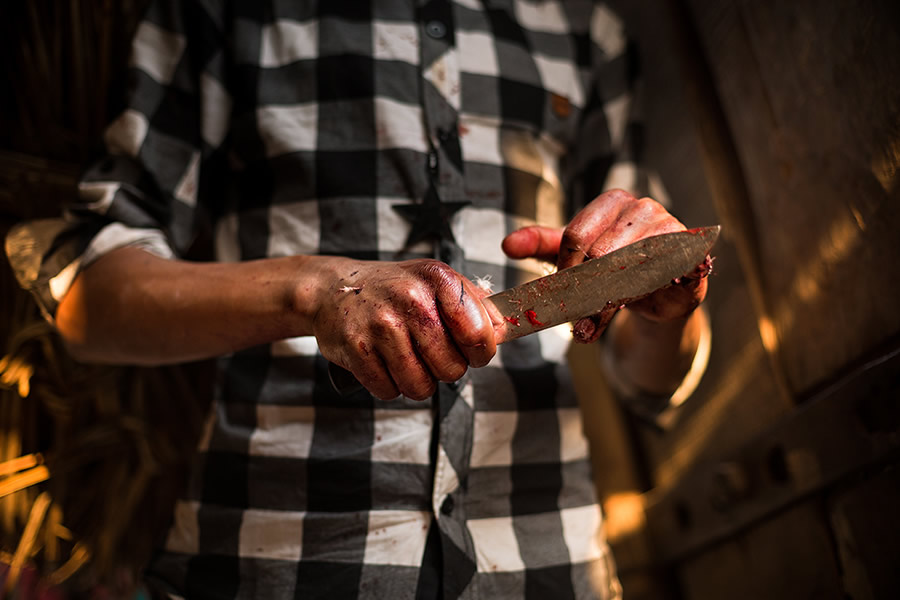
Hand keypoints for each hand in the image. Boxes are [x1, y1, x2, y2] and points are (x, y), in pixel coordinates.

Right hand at [309, 258, 496, 399]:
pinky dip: (389, 385)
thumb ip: (476, 304)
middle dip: (445, 369)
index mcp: (438, 279)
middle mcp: (410, 298)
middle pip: (452, 368)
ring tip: (406, 360)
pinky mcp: (356, 349)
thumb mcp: (436, 282)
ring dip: (417, 382)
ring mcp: (381, 324)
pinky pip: (389, 391)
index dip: (480, 353)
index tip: (471, 351)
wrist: (333, 289)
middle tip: (429, 354)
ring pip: (421, 386)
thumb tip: (507, 330)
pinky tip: (383, 363)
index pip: (479, 334)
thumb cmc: (393, 290)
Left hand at [501, 189, 710, 342]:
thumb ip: (541, 245)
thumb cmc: (614, 266)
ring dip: (609, 303)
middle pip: (601, 254)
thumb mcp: (573, 255)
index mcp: (612, 202)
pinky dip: (644, 297)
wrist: (661, 290)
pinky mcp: (692, 255)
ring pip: (630, 269)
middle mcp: (644, 208)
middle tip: (578, 320)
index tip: (561, 292)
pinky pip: (661, 278)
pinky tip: (637, 303)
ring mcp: (672, 228)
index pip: (576, 236)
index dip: (565, 271)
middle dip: (585, 292)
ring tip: (595, 324)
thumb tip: (508, 244)